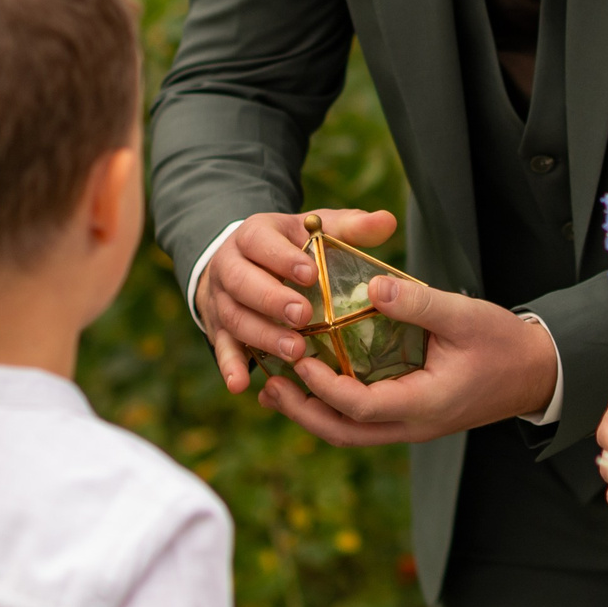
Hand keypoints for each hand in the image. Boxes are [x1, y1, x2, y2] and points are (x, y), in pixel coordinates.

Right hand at [194, 208, 398, 391]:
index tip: (310, 274)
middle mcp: (229, 266)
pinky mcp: (219, 329)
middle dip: (271, 299)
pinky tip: (241, 385)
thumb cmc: (291, 248)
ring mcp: (220, 299)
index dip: (281, 258)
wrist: (243, 263)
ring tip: (295, 351)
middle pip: (242, 282)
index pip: (260, 242)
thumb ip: (350, 227)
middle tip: (303, 316)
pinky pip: (222, 347)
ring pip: (234, 318)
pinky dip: (230, 366)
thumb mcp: (314, 231)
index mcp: (254, 236)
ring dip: (262, 336)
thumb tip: (388, 221)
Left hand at [258, 275, 558, 445]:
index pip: (360, 408)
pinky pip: (362, 421)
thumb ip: (418, 304)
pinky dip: (332, 406)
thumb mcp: (464, 316)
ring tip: (277, 386)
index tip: (299, 358)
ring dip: (311, 413)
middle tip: (268, 384)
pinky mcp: (410, 416)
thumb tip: (372, 288)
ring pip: (350, 433)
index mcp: (424, 405)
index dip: (324, 387)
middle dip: (302, 413)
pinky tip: (313, 381)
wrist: (535, 373)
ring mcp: (411, 425)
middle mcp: (413, 425)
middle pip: (344, 434)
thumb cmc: (503, 343)